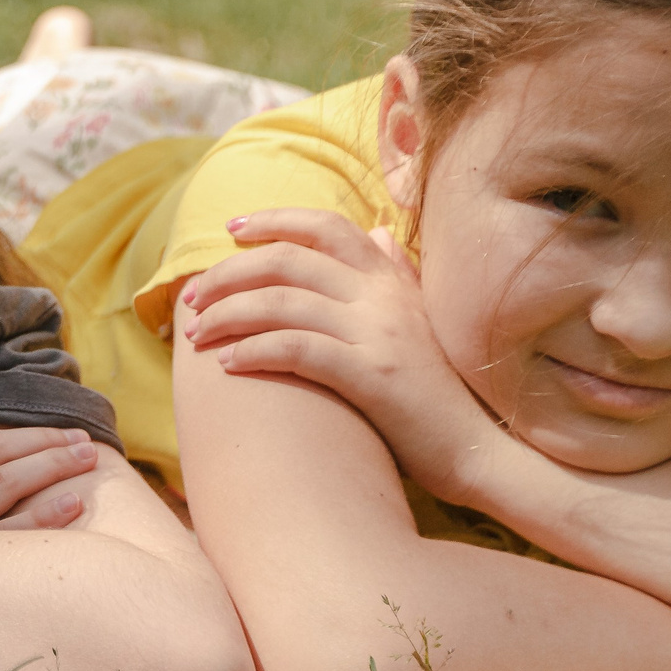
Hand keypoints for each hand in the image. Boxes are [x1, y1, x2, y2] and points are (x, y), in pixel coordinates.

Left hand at [180, 209, 510, 503]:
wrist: (479, 451)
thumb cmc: (438, 392)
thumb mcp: (420, 321)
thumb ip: (396, 275)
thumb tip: (375, 232)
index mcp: (391, 279)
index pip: (325, 226)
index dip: (273, 220)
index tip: (230, 229)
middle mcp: (383, 297)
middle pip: (287, 260)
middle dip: (228, 273)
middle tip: (192, 298)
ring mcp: (378, 334)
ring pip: (282, 302)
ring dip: (227, 314)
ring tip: (196, 336)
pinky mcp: (373, 376)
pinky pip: (298, 349)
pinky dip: (255, 352)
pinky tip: (228, 365)